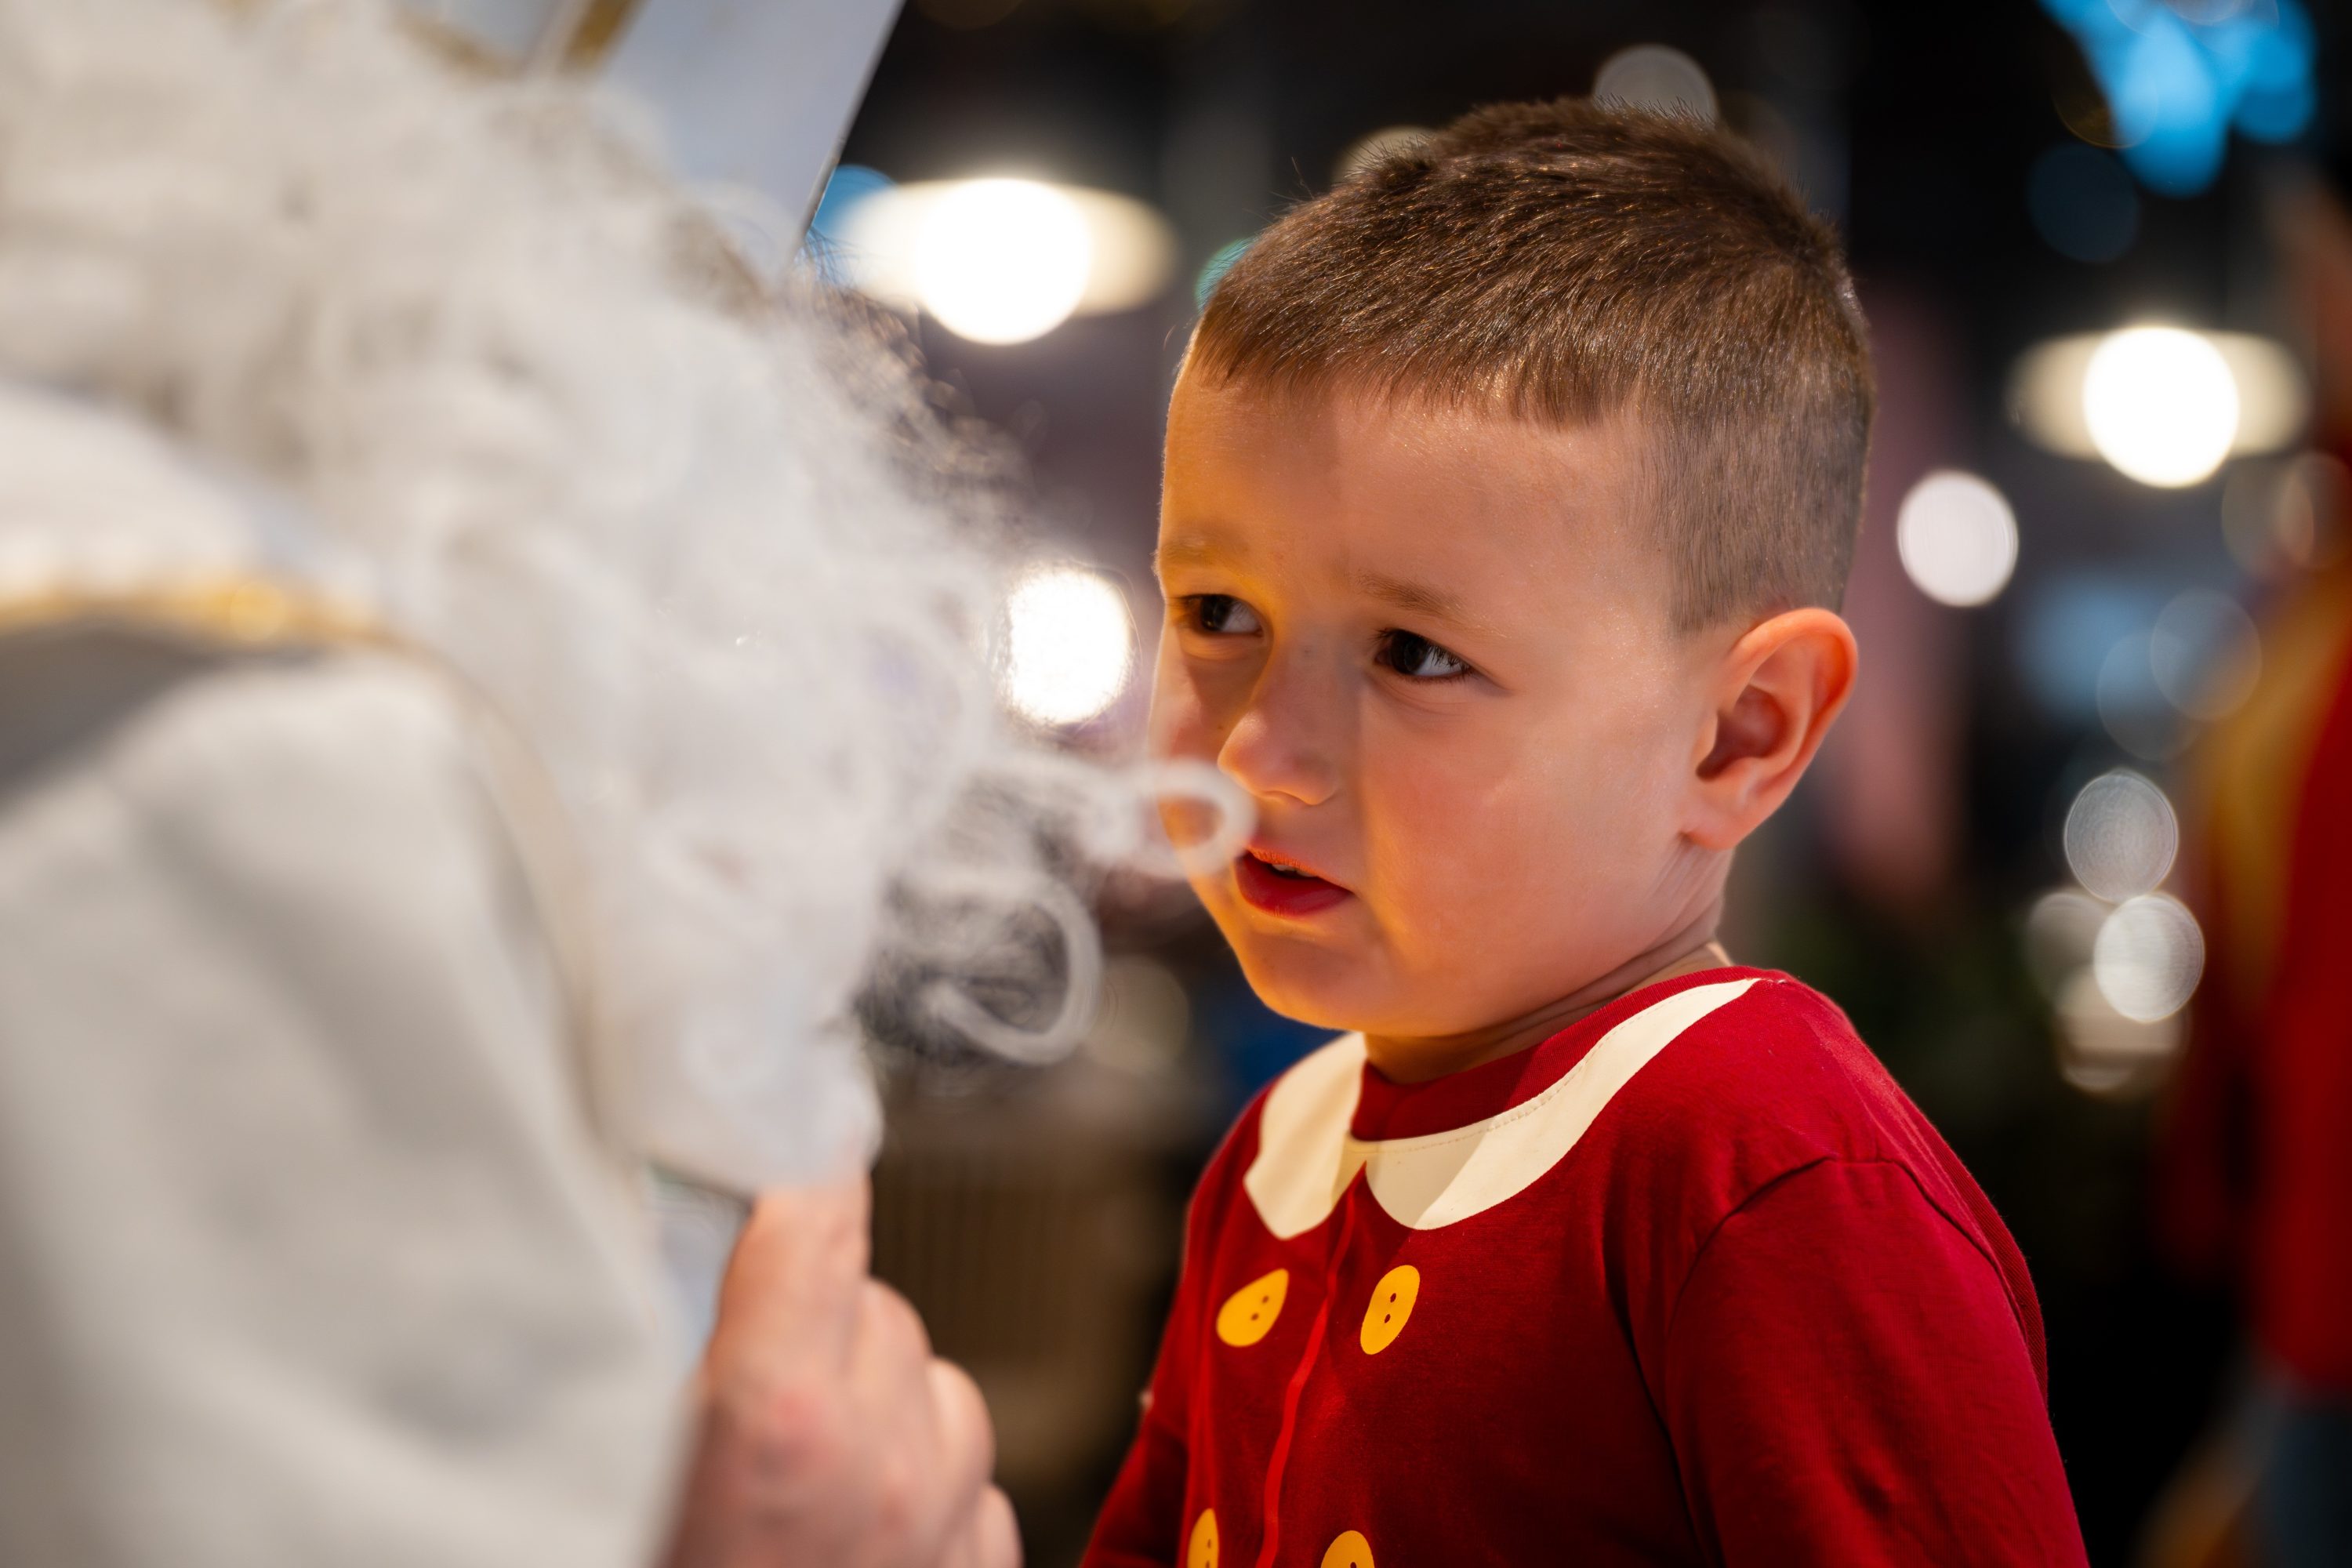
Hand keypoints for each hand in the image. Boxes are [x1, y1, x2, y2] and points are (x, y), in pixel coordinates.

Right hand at [659, 1181, 1019, 1567]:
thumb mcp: (623, 1472)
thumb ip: (658, 1359)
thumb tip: (662, 1265)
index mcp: (784, 1425)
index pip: (821, 1227)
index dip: (803, 1177)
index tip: (795, 1142)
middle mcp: (888, 1469)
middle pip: (874, 1308)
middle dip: (817, 1320)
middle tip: (746, 1387)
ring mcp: (946, 1528)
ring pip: (937, 1387)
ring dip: (883, 1400)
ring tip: (802, 1469)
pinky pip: (974, 1483)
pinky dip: (924, 1483)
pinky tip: (850, 1526)